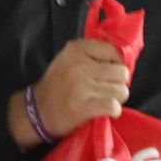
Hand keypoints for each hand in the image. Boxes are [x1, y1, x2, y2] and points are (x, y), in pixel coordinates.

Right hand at [12, 39, 127, 144]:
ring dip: (117, 98)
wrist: (37, 110)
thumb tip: (123, 58)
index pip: (114, 51)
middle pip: (121, 72)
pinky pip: (114, 106)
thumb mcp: (68, 59)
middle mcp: (79, 65)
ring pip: (121, 90)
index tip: (108, 73)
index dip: (116, 64)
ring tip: (104, 99)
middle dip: (118, 82)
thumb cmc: (57, 84)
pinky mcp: (84, 106)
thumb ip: (92, 54)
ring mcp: (82, 86)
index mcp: (76, 49)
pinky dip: (114, 111)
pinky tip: (105, 111)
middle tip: (107, 89)